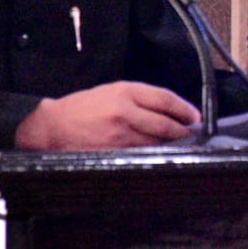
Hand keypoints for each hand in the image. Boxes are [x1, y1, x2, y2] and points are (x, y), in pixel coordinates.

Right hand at [14, 81, 200, 149]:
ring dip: (171, 147)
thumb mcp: (111, 91)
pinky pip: (142, 156)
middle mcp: (125, 112)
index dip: (185, 110)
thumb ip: (139, 99)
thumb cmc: (83, 107)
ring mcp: (120, 135)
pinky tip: (158, 157)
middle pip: (166, 125)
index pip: (165, 100)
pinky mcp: (114, 154)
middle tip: (192, 135)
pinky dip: (153, 156)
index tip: (195, 117)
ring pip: (157, 144)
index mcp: (125, 91)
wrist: (52, 127)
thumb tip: (169, 111)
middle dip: (183, 132)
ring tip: (180, 147)